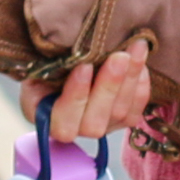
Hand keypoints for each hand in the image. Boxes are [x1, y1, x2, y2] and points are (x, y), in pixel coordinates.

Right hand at [20, 39, 151, 146]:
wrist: (68, 60)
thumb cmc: (48, 61)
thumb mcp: (39, 61)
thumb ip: (49, 65)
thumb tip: (67, 55)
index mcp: (43, 116)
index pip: (61, 121)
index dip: (75, 96)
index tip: (84, 67)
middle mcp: (72, 129)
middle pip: (94, 122)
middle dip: (109, 86)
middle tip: (120, 56)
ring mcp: (99, 127)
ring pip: (119, 113)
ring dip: (130, 79)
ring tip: (137, 49)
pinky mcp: (121, 121)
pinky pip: (135, 111)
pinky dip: (141, 87)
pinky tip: (141, 64)